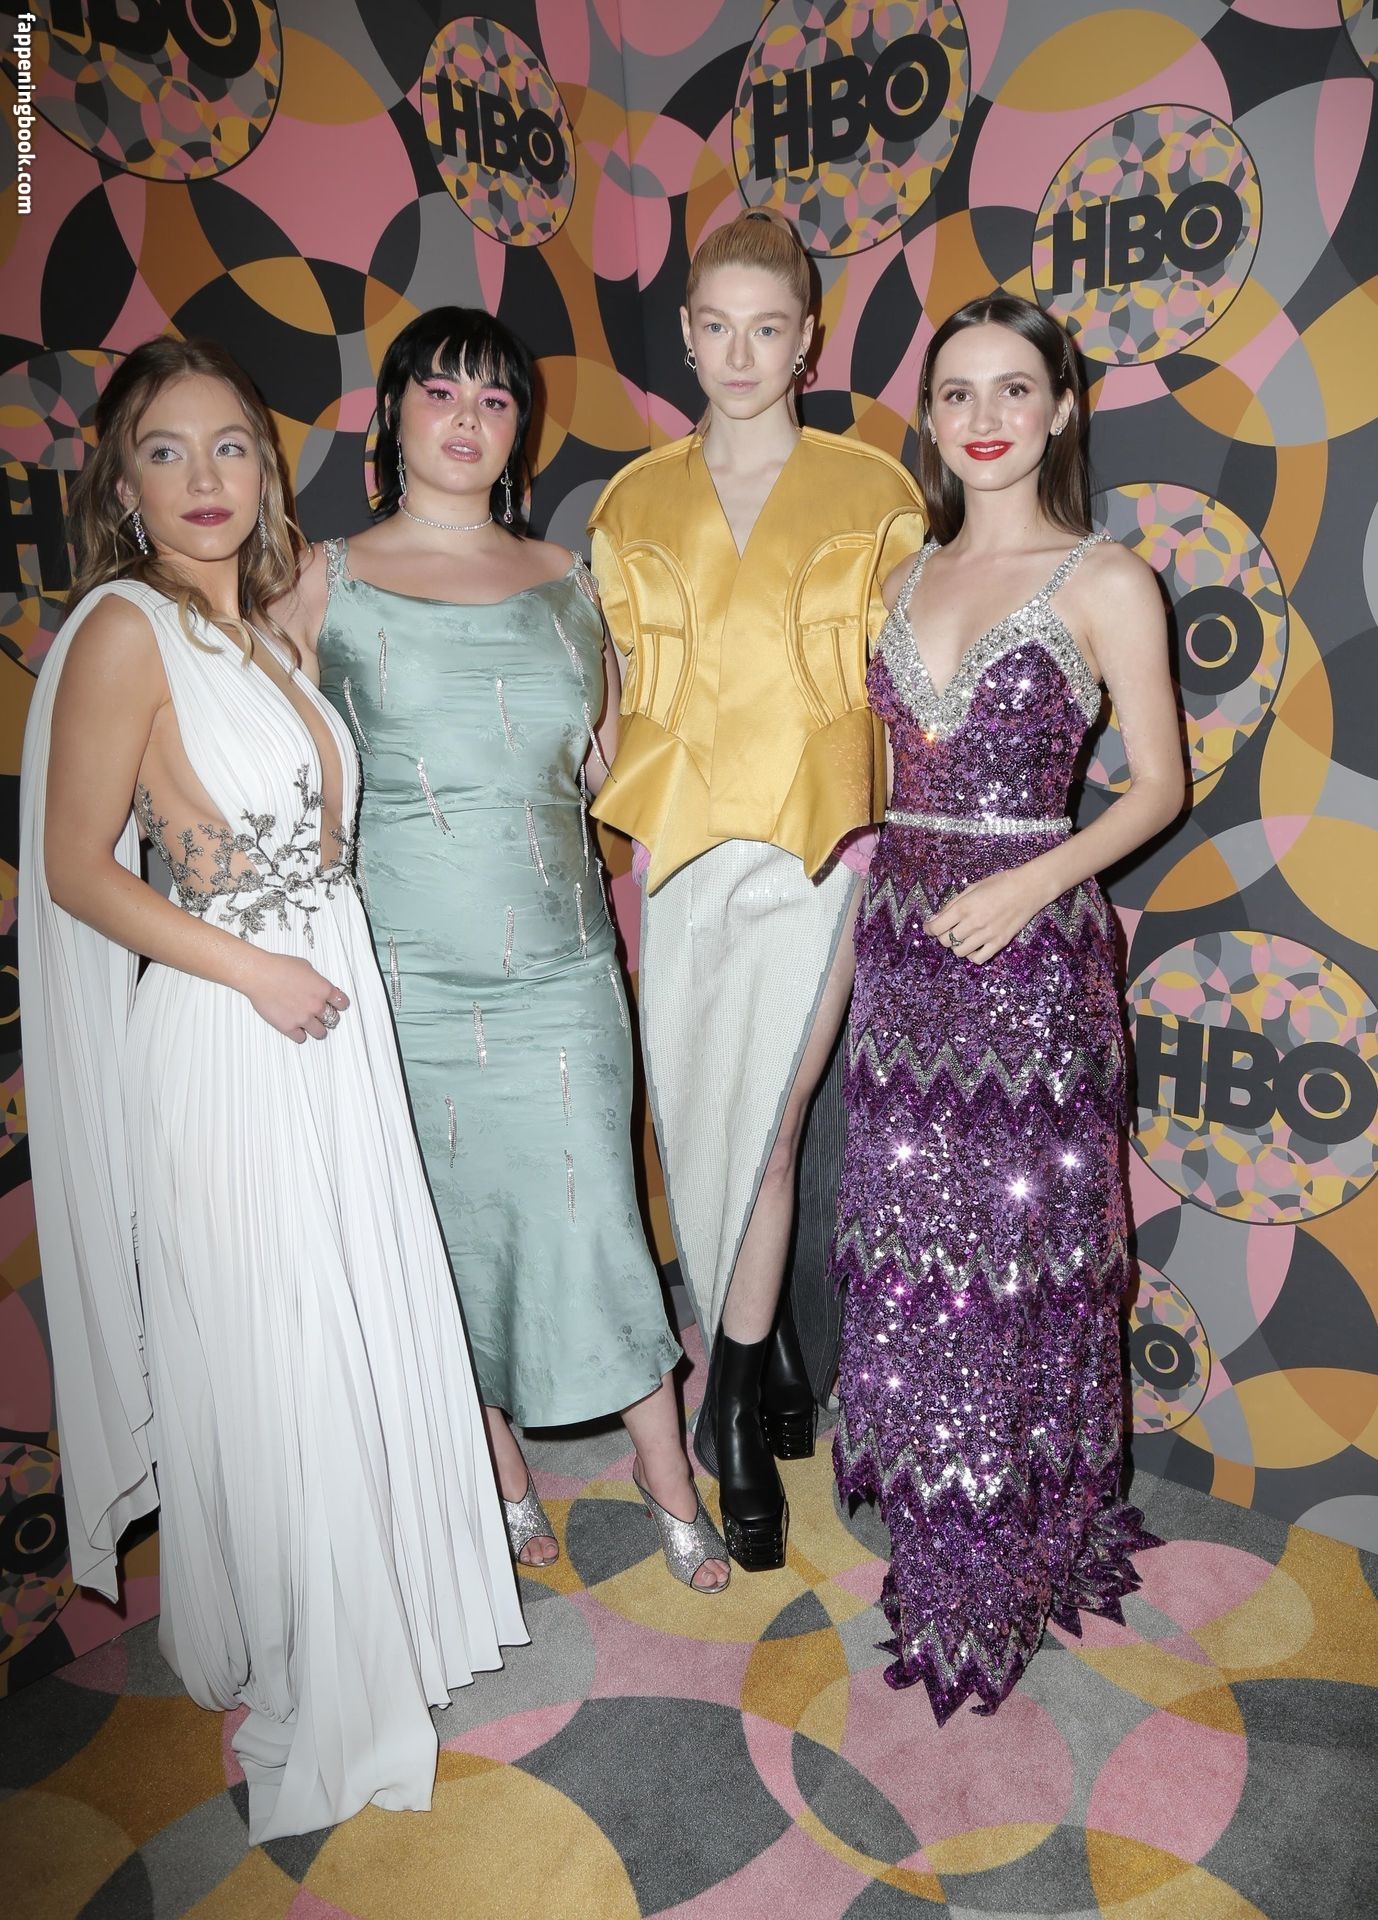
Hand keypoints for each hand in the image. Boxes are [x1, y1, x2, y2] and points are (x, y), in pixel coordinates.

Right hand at [245, 952, 350, 1042]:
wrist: (259, 975)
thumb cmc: (279, 967)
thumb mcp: (306, 967)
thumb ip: (316, 980)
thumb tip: (317, 986)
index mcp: (323, 989)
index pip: (342, 1003)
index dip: (340, 1005)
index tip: (337, 1006)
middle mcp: (316, 1005)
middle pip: (333, 1019)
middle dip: (328, 1017)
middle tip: (321, 1015)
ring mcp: (303, 1018)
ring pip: (320, 1032)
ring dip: (316, 1028)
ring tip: (310, 1024)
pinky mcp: (289, 1027)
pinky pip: (301, 1038)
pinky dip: (299, 1034)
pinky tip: (295, 1028)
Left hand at [923, 868, 1045, 964]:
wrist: (1028, 888)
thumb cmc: (999, 884)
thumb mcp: (972, 888)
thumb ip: (952, 904)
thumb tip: (935, 918)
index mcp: (964, 907)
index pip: (936, 927)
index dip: (929, 929)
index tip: (930, 927)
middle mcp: (973, 923)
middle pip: (946, 941)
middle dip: (942, 936)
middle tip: (948, 930)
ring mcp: (987, 935)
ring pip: (959, 952)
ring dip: (957, 946)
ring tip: (963, 937)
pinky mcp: (999, 943)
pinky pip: (979, 959)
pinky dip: (972, 955)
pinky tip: (975, 946)